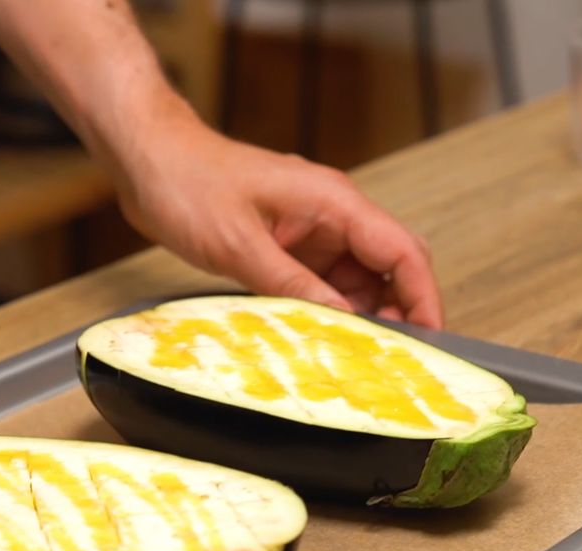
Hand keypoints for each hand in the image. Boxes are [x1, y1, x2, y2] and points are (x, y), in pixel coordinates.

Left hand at [115, 120, 443, 328]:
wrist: (150, 161)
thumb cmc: (189, 184)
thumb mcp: (240, 244)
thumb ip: (292, 285)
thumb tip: (342, 321)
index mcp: (332, 201)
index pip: (401, 250)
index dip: (423, 296)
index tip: (432, 338)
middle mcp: (331, 214)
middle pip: (390, 266)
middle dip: (399, 310)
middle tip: (392, 358)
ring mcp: (311, 230)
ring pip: (359, 279)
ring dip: (361, 315)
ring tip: (353, 355)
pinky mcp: (289, 246)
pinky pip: (323, 282)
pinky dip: (329, 309)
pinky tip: (320, 336)